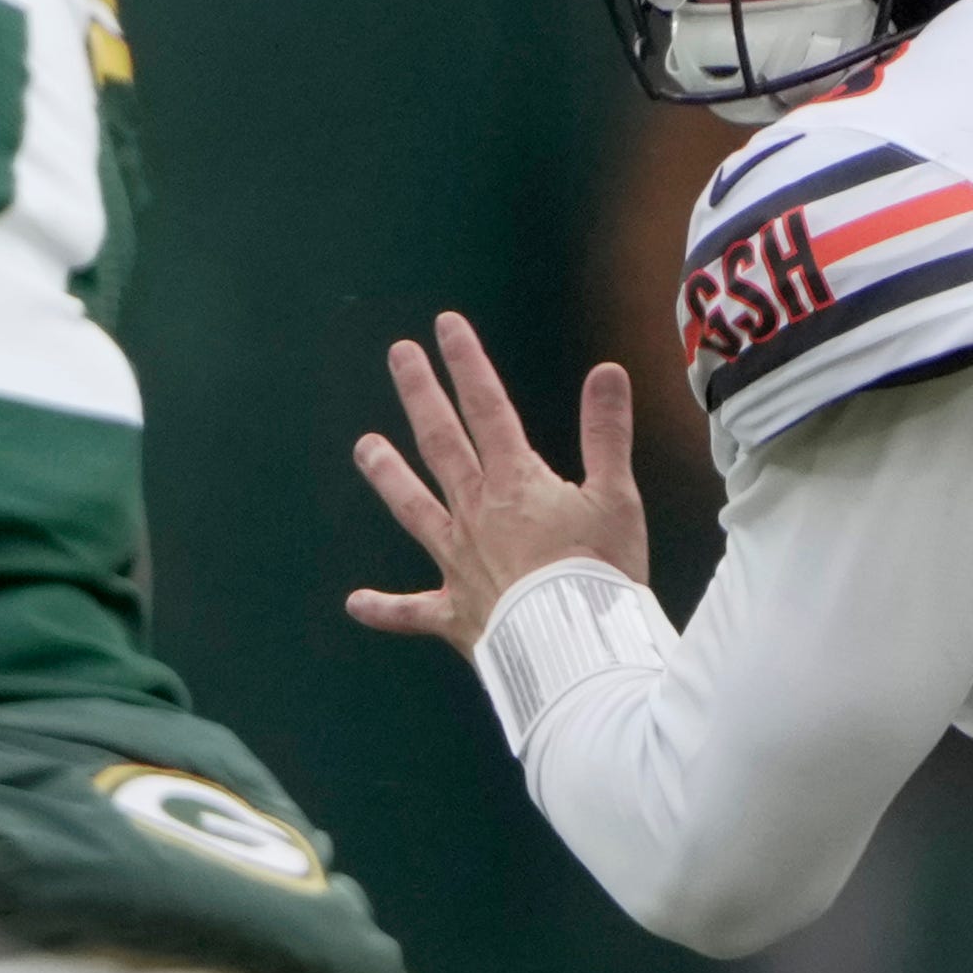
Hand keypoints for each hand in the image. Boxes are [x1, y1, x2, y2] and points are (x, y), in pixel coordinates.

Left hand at [341, 312, 652, 653]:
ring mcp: (458, 561)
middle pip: (442, 444)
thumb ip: (607, 434)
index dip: (468, 364)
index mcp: (516, 482)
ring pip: (414, 510)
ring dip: (388, 477)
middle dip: (420, 396)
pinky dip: (383, 609)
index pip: (488, 409)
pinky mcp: (454, 613)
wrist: (574, 646)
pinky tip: (355, 604)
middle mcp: (476, 512)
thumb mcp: (617, 498)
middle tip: (398, 356)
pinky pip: (412, 611)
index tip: (446, 326)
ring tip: (364, 448)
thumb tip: (607, 371)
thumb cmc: (601, 573)